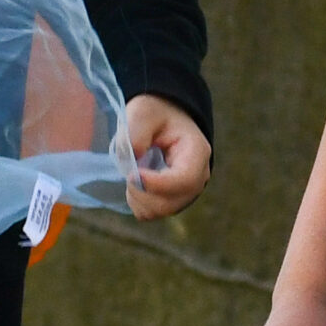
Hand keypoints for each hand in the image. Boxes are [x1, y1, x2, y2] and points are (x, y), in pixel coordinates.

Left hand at [124, 94, 210, 220]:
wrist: (163, 117)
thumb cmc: (156, 112)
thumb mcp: (143, 112)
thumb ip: (136, 133)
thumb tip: (131, 159)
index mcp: (196, 152)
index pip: (184, 180)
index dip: (156, 184)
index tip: (131, 174)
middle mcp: (198, 177)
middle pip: (172, 202)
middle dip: (143, 192)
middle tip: (128, 171)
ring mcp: (186, 192)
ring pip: (162, 211)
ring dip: (139, 198)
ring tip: (131, 174)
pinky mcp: (173, 199)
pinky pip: (153, 213)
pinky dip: (139, 203)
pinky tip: (135, 184)